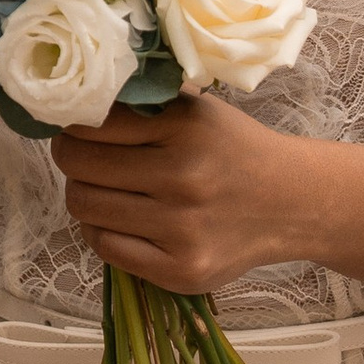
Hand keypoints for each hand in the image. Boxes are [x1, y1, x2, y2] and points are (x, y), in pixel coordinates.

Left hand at [52, 88, 321, 297]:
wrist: (291, 204)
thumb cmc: (232, 149)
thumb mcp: (196, 108)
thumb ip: (143, 99)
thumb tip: (76, 93)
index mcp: (186, 126)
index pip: (91, 121)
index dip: (74, 122)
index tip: (77, 125)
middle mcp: (184, 177)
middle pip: (78, 165)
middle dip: (72, 158)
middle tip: (84, 157)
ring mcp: (182, 229)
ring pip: (85, 206)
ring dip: (85, 194)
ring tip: (106, 188)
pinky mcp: (181, 270)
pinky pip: (105, 247)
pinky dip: (102, 231)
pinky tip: (123, 219)